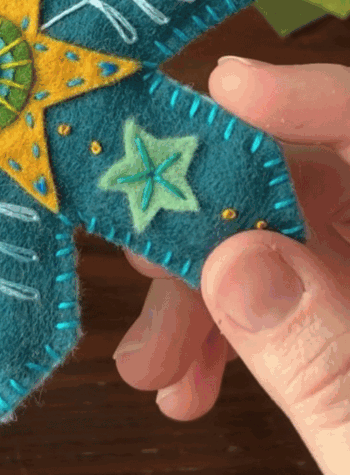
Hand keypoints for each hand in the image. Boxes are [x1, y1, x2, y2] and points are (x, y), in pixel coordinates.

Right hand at [115, 59, 349, 474]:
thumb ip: (330, 370)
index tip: (225, 89)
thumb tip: (235, 260)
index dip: (317, 98)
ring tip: (155, 367)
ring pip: (293, 238)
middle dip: (219, 221)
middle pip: (326, 184)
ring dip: (208, 287)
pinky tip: (193, 384)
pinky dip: (233, 327)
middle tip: (143, 272)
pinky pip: (294, 296)